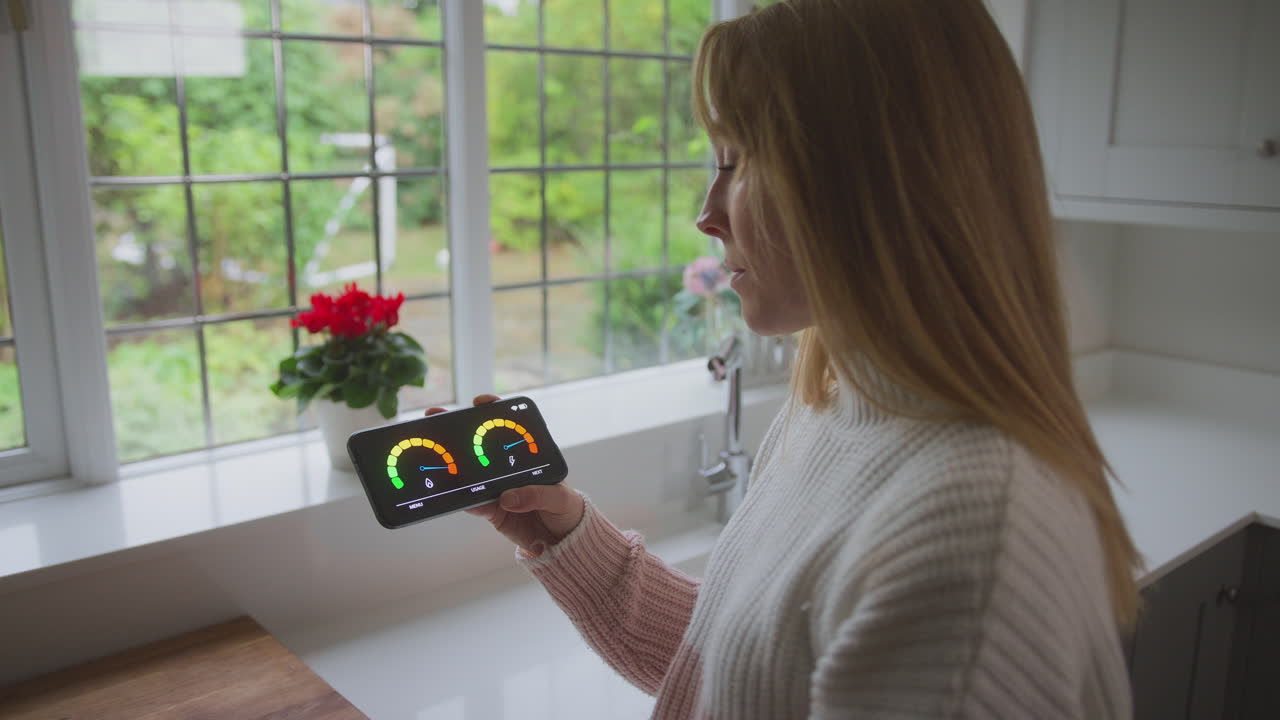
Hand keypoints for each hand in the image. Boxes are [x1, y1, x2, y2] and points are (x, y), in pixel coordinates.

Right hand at [425, 394, 584, 556]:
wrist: (561, 542)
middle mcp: (510, 468)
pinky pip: (472, 502)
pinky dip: (460, 498)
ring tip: (436, 452)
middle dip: (460, 431)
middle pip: (482, 446)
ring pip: (471, 471)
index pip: (511, 428)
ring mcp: (498, 487)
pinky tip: (449, 491)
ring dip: (454, 462)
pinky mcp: (491, 510)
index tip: (481, 403)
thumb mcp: (560, 498)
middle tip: (438, 418)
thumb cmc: (567, 510)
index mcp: (529, 456)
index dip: (494, 412)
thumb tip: (508, 497)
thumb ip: (537, 494)